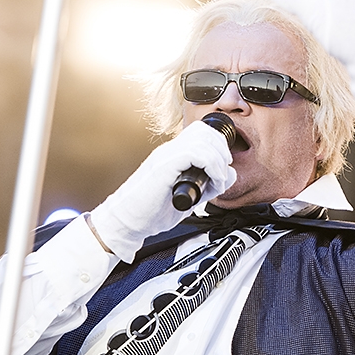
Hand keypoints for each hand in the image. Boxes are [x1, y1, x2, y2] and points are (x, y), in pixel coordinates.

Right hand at [89, 121, 236, 262]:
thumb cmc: (151, 212)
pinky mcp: (164, 167)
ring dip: (219, 161)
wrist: (126, 223)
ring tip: (219, 181)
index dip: (219, 145)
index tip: (224, 167)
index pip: (202, 132)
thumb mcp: (189, 195)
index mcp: (173, 154)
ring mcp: (165, 156)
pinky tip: (213, 183)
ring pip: (203, 140)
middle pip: (205, 131)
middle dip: (222, 151)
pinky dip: (212, 166)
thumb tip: (228, 175)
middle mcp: (169, 150)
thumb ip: (208, 185)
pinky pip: (194, 154)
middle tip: (223, 173)